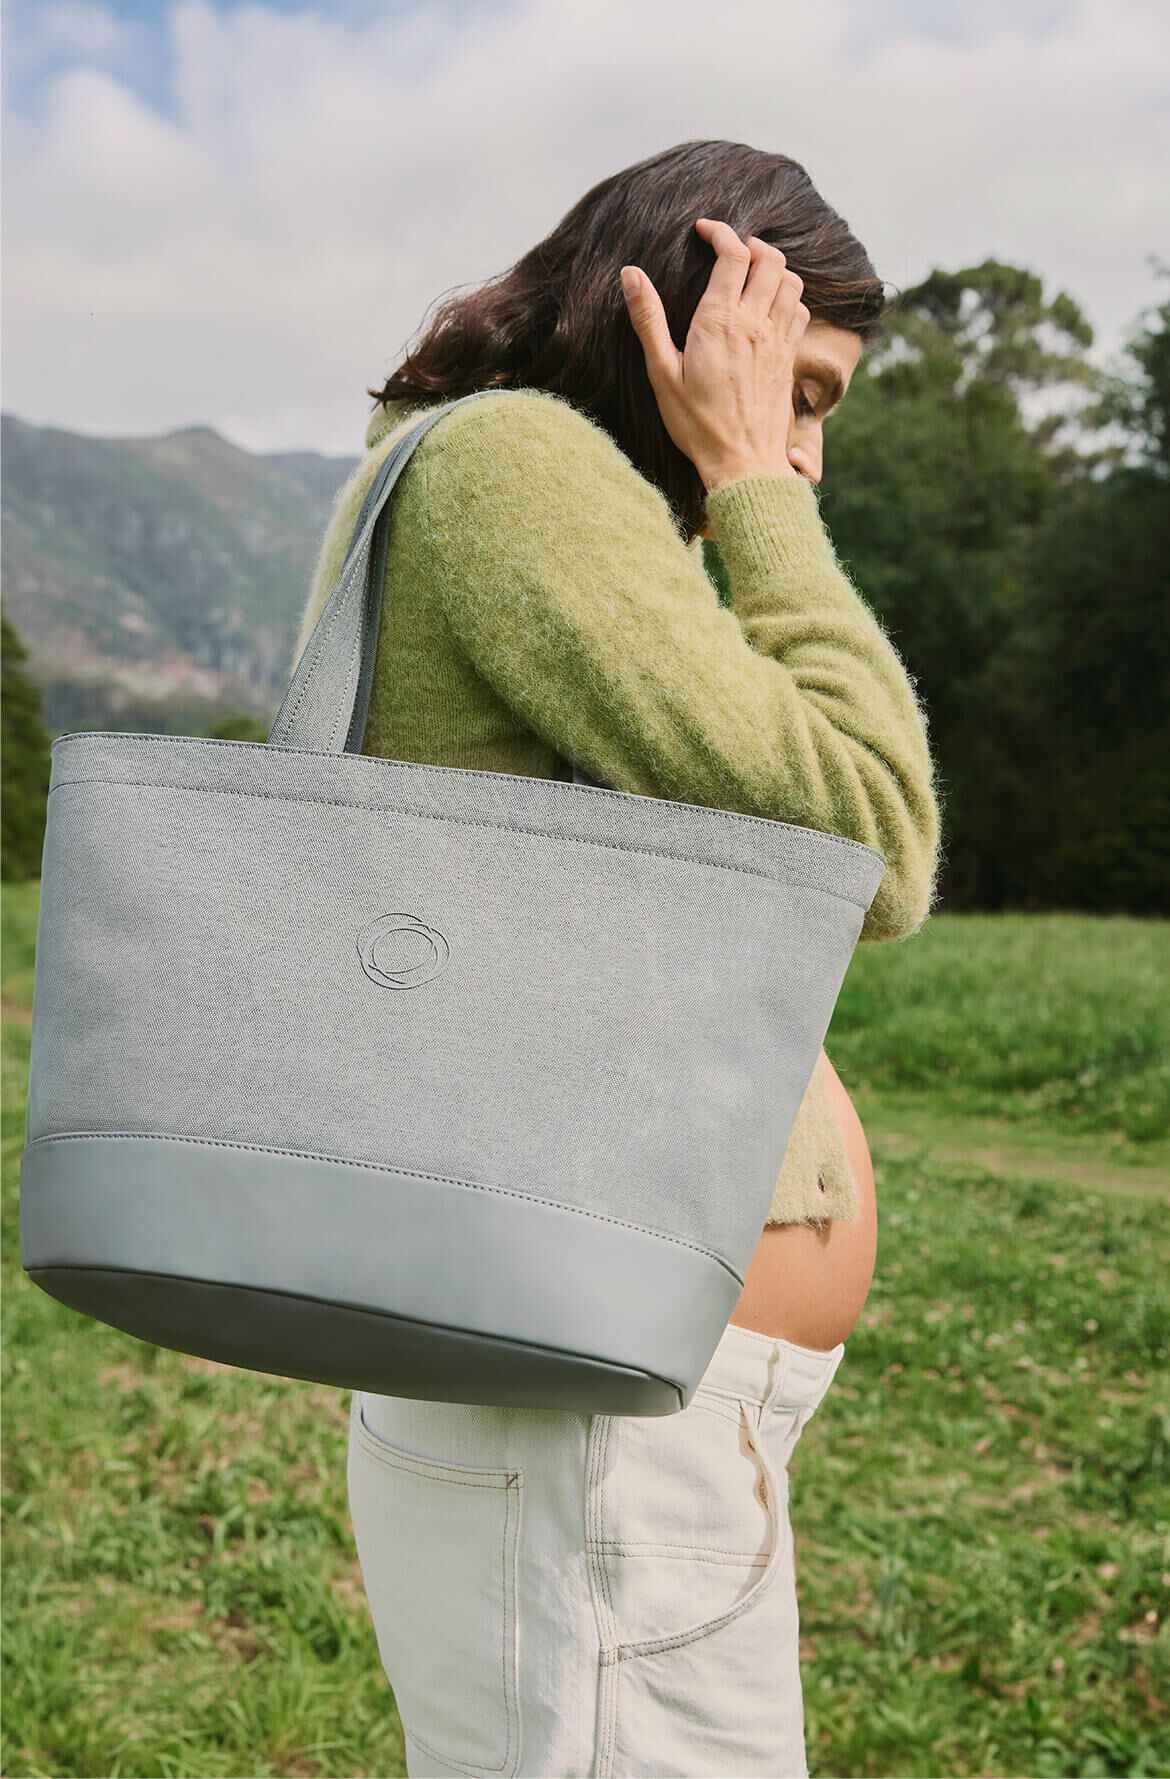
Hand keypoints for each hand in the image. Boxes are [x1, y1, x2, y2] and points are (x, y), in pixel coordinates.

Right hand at [620, 218, 808, 490]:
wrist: (743, 463)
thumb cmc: (697, 425)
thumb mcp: (662, 374)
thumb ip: (648, 320)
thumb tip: (630, 275)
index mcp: (720, 321)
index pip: (734, 254)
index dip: (721, 232)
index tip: (705, 230)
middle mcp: (755, 323)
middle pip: (770, 259)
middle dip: (751, 245)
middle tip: (730, 251)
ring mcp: (777, 340)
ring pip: (791, 281)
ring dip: (774, 267)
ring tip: (752, 273)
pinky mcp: (788, 358)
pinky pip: (799, 310)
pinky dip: (789, 296)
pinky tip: (771, 307)